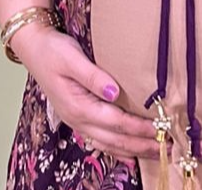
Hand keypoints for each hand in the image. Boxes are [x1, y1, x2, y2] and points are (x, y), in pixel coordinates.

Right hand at [12, 24, 159, 161]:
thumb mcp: (72, 59)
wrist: (34, 48)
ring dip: (133, 149)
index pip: (116, 122)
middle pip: (115, 139)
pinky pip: (100, 140)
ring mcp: (77, 121)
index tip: (161, 129)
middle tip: (167, 146)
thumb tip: (114, 91)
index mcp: (78, 106)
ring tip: (156, 151)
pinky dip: (117, 149)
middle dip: (142, 144)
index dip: (139, 127)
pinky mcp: (79, 116)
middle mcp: (78, 119)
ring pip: (109, 143)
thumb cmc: (53, 51)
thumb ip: (93, 76)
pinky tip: (129, 154)